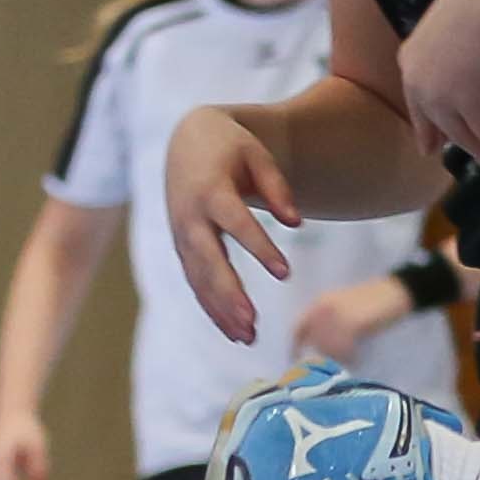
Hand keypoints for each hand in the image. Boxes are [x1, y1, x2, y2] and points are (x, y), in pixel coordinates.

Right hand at [160, 107, 296, 341]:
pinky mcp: (183, 247)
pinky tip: (234, 331)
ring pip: (199, 278)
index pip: (236, 223)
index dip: (260, 247)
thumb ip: (277, 187)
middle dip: (228, 293)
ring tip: (248, 337)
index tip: (286, 273)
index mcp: (210, 190)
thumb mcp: (257, 154)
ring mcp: (182, 235)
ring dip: (220, 310)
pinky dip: (212, 307)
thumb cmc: (230, 147)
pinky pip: (196, 281)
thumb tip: (297, 222)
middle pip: (209, 260)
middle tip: (251, 324)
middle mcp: (190, 216)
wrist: (186, 141)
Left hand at [289, 277, 413, 362]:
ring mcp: (336, 315)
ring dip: (336, 356)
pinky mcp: (351, 322)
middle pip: (314, 341)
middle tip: (334, 362)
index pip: (298, 328)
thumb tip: (319, 345)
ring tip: (349, 358)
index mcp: (319, 303)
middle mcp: (323, 308)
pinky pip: (343, 347)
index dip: (296, 345)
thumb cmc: (373, 300)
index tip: (297, 359)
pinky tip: (356, 356)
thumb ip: (328, 322)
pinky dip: (348, 356)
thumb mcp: (344, 306)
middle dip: (322, 354)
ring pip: (327, 346)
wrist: (396, 292)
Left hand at [400, 0, 479, 167]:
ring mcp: (442, 94)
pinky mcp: (470, 102)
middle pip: (439, 123)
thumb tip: (468, 58)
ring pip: (462, 134)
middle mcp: (419, 81)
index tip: (429, 148)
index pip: (416, 102)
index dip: (425, 128)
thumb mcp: (453, 26)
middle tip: (473, 162)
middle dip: (457, 145)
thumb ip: (451, 48)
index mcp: (410, 59)